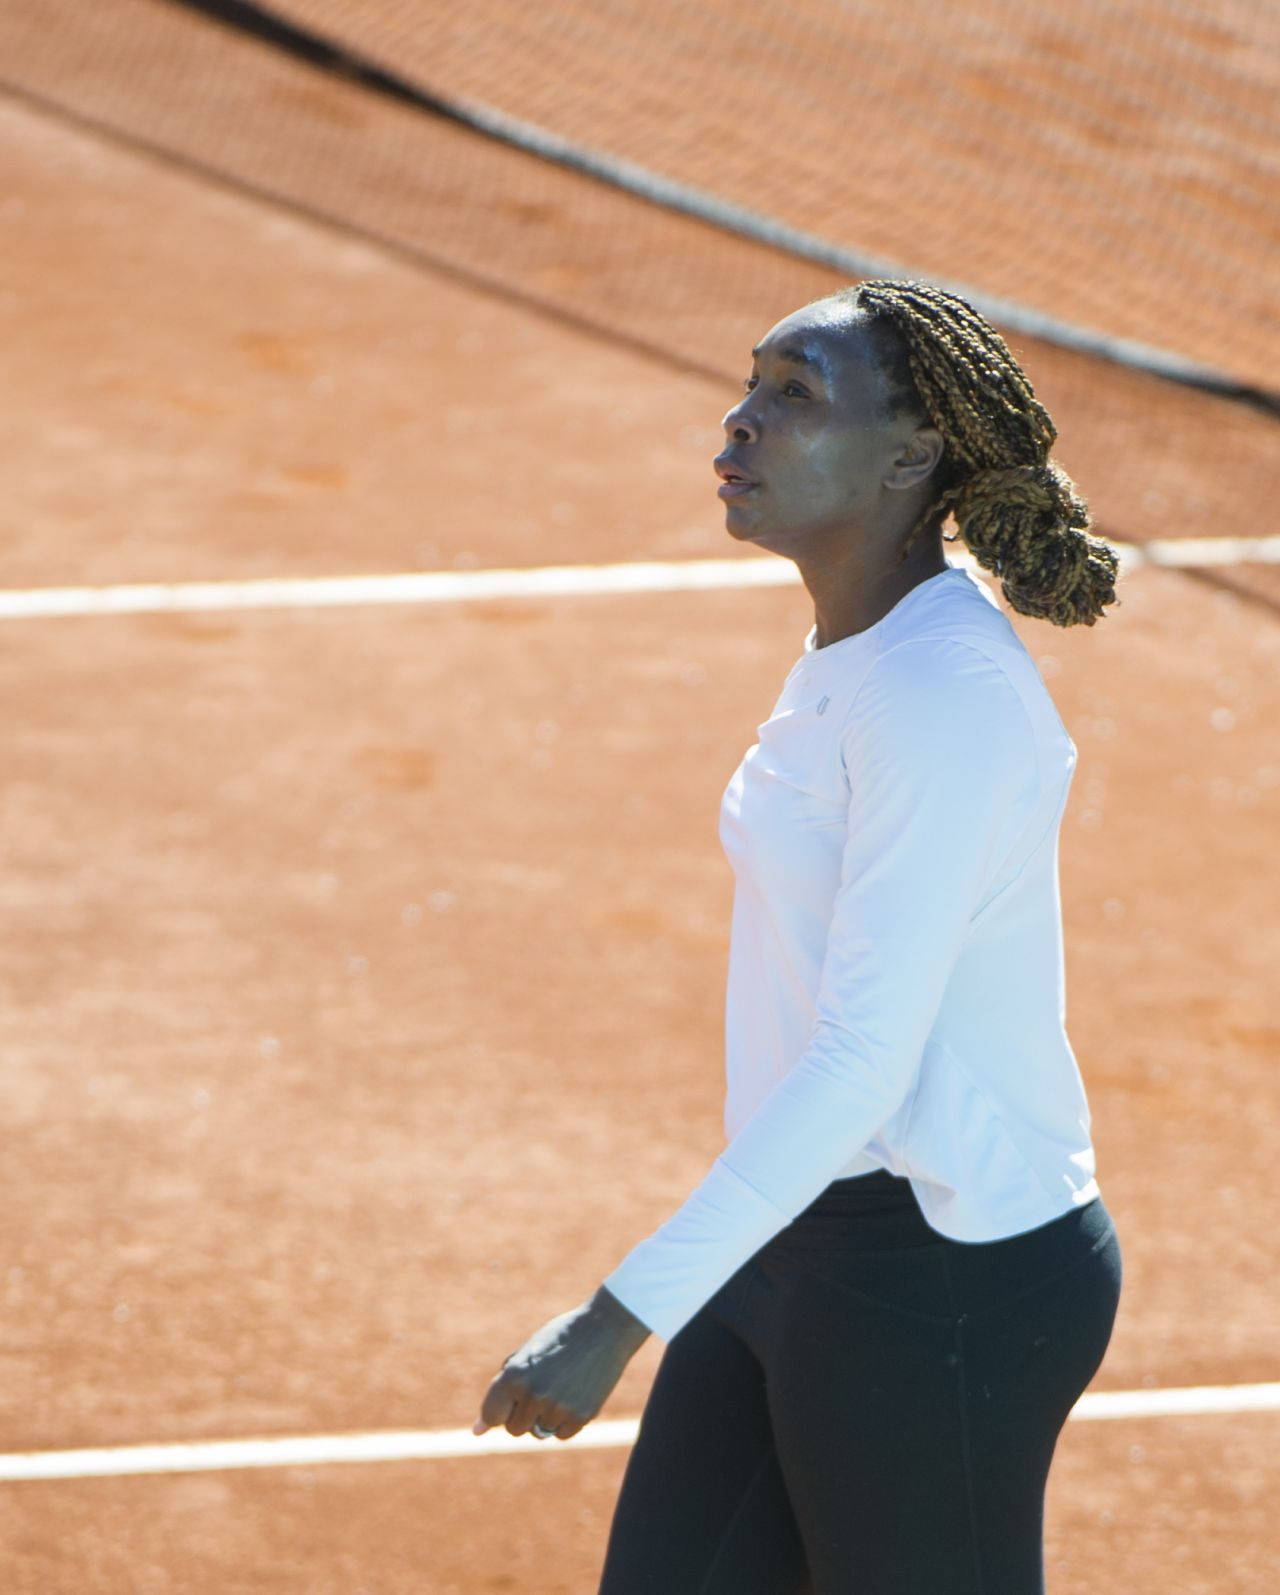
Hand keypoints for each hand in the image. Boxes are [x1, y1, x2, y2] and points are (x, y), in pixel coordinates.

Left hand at [472, 1286, 650, 1441]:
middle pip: (515, 1429)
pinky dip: (565, 1420)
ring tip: (560, 1386)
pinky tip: (575, 1393)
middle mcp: (534, 1394)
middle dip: (523, 1413)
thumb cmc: (558, 1339)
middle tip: (541, 1387)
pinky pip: (561, 1434)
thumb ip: (500, 1391)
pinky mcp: (581, 1416)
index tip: (511, 1399)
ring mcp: (558, 1407)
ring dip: (545, 1417)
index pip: (492, 1415)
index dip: (500, 1408)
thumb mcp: (524, 1357)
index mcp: (514, 1375)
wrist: (604, 1327)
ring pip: (539, 1432)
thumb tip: (476, 1432)